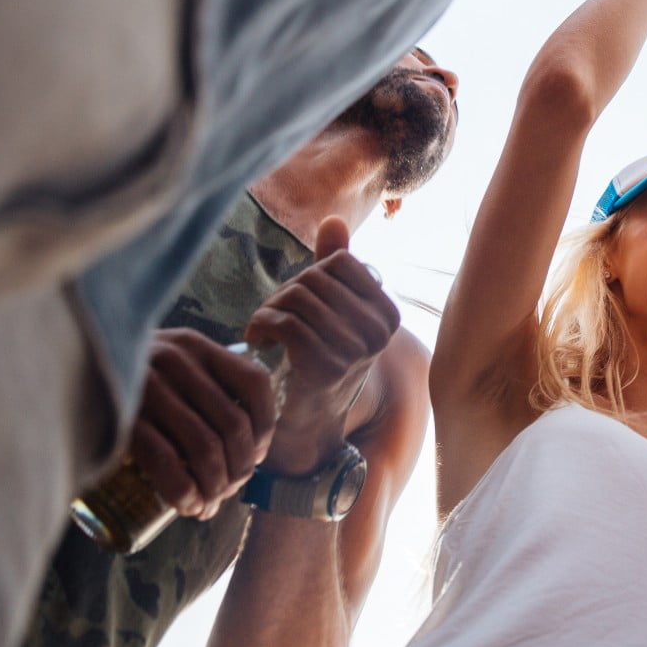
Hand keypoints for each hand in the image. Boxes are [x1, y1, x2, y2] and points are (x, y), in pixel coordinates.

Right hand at [128, 328, 279, 518]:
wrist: (61, 372)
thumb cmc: (127, 379)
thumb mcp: (169, 364)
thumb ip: (203, 384)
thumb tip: (245, 444)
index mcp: (196, 345)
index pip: (254, 383)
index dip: (265, 425)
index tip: (258, 455)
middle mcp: (176, 360)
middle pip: (233, 424)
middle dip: (239, 468)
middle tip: (230, 491)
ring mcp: (147, 388)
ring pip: (204, 446)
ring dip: (215, 486)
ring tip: (210, 504)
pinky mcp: (122, 418)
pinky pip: (166, 461)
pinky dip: (185, 491)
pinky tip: (188, 506)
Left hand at [245, 218, 400, 476]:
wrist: (306, 426)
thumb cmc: (316, 361)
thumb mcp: (330, 313)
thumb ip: (334, 267)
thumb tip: (332, 220)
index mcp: (387, 314)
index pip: (339, 264)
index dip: (309, 276)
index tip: (296, 304)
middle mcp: (379, 332)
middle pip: (315, 279)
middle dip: (284, 295)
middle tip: (272, 320)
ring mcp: (355, 350)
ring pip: (297, 299)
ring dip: (268, 312)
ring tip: (264, 331)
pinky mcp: (325, 367)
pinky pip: (285, 324)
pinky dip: (261, 327)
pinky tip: (258, 342)